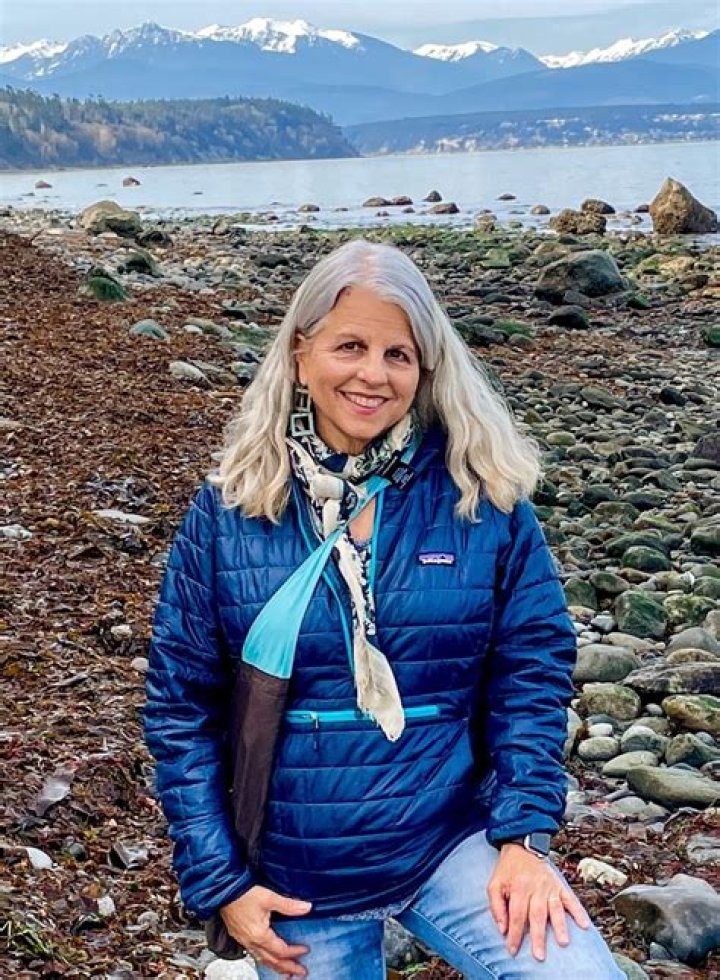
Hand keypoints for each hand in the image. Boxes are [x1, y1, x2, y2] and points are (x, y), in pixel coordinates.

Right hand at [220, 885, 312, 975]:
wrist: (223, 891)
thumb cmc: (243, 894)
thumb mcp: (269, 897)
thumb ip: (288, 905)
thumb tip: (306, 907)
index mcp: (260, 936)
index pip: (281, 951)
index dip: (294, 952)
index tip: (305, 950)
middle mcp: (251, 942)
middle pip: (272, 961)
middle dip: (287, 968)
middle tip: (300, 972)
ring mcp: (244, 941)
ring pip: (262, 960)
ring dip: (276, 966)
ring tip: (285, 971)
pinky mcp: (239, 936)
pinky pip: (254, 954)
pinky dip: (264, 959)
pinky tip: (267, 957)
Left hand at [487, 844, 590, 961]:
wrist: (522, 847)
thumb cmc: (507, 870)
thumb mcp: (494, 884)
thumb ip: (496, 907)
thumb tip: (503, 929)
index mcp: (518, 888)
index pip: (517, 915)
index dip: (514, 934)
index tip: (513, 950)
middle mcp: (536, 888)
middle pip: (537, 915)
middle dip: (538, 936)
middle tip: (539, 955)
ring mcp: (549, 887)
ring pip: (555, 909)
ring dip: (560, 926)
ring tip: (563, 942)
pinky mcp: (559, 885)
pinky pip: (570, 899)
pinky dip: (578, 912)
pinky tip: (584, 925)